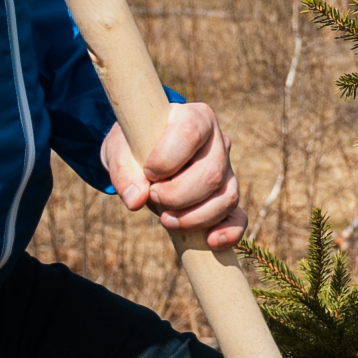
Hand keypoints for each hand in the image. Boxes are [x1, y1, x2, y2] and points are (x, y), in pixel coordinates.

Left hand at [102, 101, 243, 250]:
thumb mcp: (120, 150)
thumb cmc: (134, 145)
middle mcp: (218, 142)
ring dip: (194, 217)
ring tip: (166, 220)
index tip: (148, 173)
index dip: (167, 158)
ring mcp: (227, 170)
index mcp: (195, 117)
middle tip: (152, 197)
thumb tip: (135, 201)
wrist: (144, 155)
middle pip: (211, 173)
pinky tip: (210, 241)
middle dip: (177, 195)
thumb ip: (122, 171)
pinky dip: (228, 232)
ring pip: (226, 197)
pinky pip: (238, 216)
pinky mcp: (226, 196)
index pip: (190, 133)